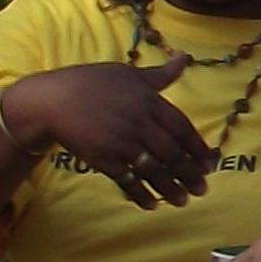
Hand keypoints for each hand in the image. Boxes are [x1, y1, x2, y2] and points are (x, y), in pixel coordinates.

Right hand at [6, 58, 212, 208]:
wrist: (50, 101)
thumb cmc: (90, 83)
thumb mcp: (128, 74)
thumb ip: (160, 74)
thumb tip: (185, 57)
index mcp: (149, 102)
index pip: (182, 128)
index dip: (197, 149)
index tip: (210, 164)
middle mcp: (138, 123)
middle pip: (172, 153)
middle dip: (190, 173)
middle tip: (203, 189)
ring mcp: (120, 142)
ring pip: (153, 169)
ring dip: (170, 188)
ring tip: (183, 201)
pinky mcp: (102, 158)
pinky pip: (126, 179)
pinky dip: (140, 193)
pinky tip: (152, 204)